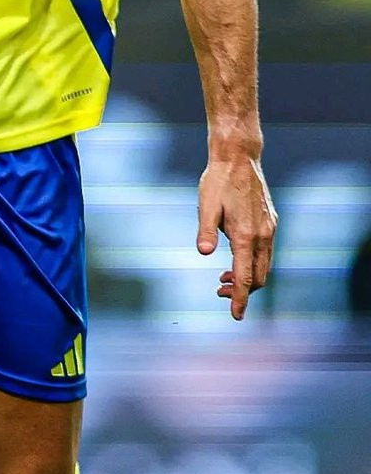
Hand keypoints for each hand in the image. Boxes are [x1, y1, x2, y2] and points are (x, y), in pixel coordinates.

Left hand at [197, 154, 276, 320]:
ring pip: (264, 265)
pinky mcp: (270, 221)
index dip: (240, 299)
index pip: (245, 277)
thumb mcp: (206, 204)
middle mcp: (262, 235)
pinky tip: (237, 257)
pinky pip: (266, 251)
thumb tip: (204, 253)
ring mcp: (269, 228)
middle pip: (259, 277)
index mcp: (245, 234)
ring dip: (248, 277)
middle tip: (220, 291)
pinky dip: (253, 262)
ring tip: (225, 277)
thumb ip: (206, 230)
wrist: (239, 157)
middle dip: (243, 290)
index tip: (236, 316)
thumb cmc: (218, 180)